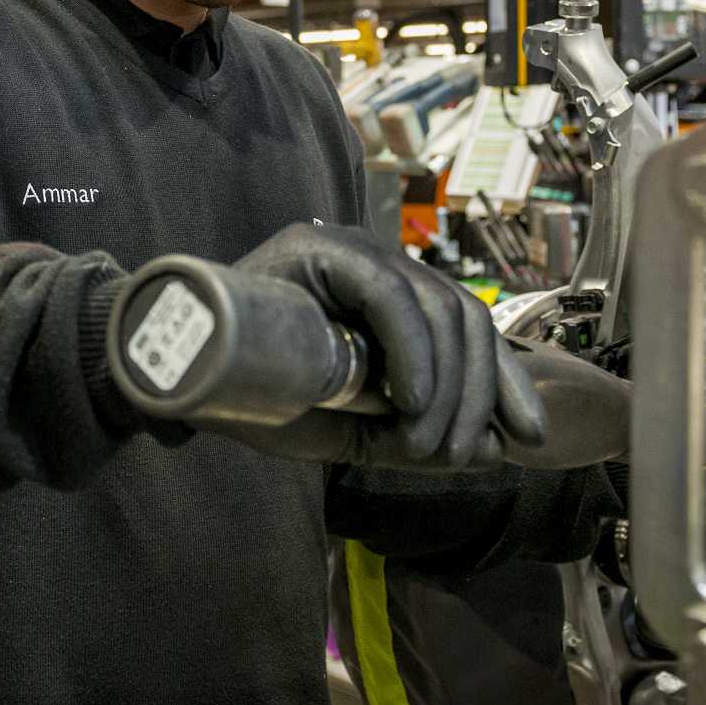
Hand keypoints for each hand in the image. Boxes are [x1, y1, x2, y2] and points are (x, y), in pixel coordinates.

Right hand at [217, 223, 546, 468]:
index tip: (527, 437)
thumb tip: (495, 450)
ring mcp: (350, 249)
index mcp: (390, 299)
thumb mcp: (354, 430)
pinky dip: (413, 350)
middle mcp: (378, 264)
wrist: (178, 376)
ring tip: (422, 442)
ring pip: (437, 307)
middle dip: (479, 393)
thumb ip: (416, 437)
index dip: (506, 381)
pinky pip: (390, 295)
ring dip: (446, 386)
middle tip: (459, 455)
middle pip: (464, 318)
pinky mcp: (322, 249)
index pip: (469, 327)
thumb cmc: (258, 398)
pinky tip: (410, 400)